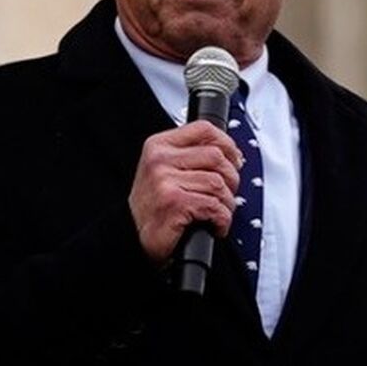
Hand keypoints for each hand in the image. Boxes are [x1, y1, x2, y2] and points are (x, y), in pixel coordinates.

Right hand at [129, 120, 243, 263]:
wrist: (131, 236)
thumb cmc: (152, 206)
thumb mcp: (163, 170)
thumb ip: (190, 156)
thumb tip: (230, 153)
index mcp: (159, 146)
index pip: (204, 129)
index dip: (227, 144)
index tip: (235, 159)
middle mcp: (160, 160)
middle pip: (216, 156)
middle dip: (231, 178)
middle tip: (226, 193)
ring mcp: (165, 180)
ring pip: (218, 183)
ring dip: (227, 203)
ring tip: (218, 213)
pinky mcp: (174, 202)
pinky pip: (214, 206)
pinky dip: (221, 220)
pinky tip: (214, 225)